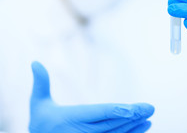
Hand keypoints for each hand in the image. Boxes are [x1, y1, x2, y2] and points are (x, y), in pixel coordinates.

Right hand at [29, 62, 154, 132]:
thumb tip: (35, 62)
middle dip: (132, 116)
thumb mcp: (38, 104)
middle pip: (112, 124)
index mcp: (72, 119)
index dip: (116, 111)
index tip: (131, 108)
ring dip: (135, 126)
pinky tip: (144, 127)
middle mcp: (83, 132)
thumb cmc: (41, 124)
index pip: (98, 113)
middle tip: (149, 108)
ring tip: (148, 116)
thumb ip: (41, 83)